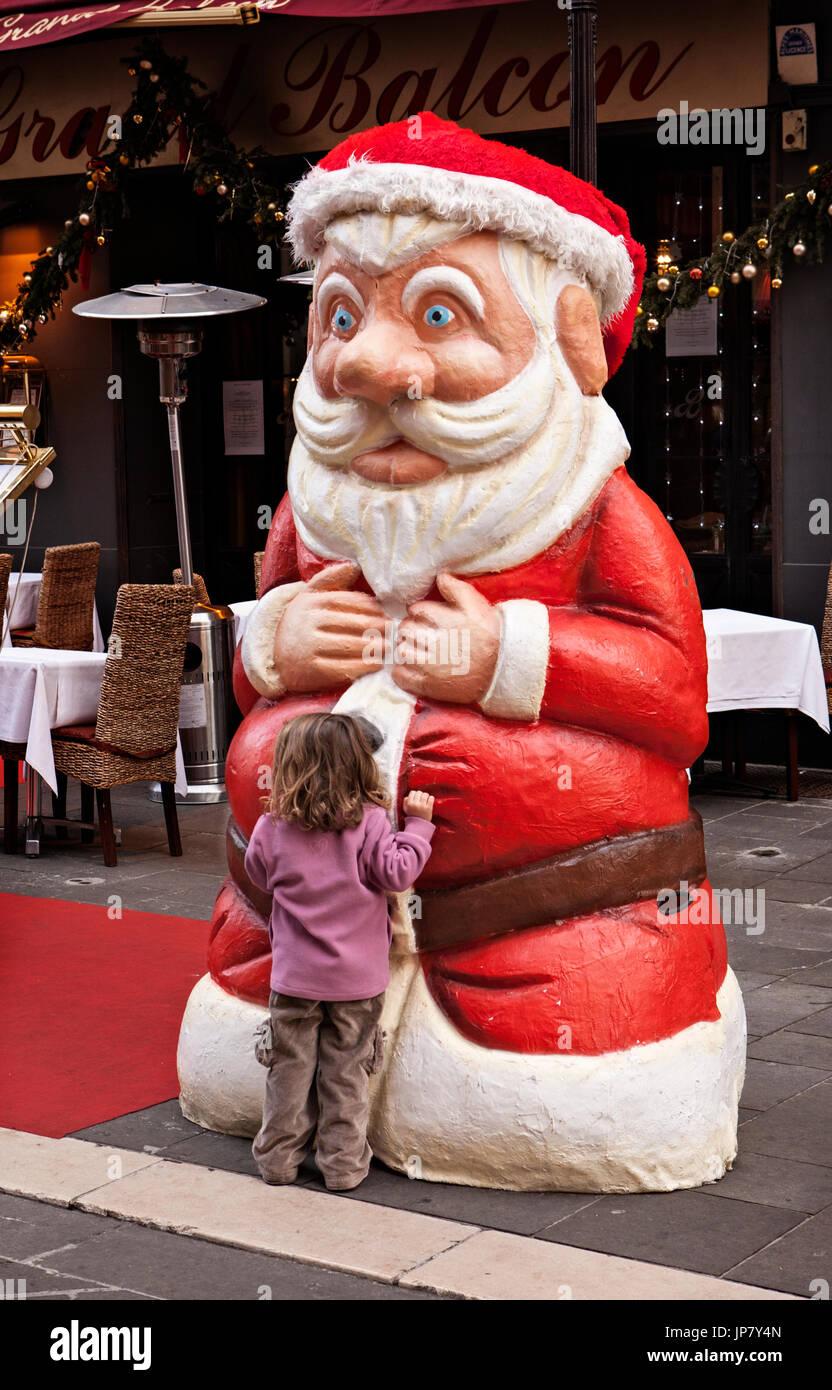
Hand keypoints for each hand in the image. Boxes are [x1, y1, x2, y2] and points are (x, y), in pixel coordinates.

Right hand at [275, 562, 388, 691]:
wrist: (277, 655)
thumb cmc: (304, 621)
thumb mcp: (311, 596)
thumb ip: (331, 579)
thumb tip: (353, 566)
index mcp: (313, 601)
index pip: (351, 601)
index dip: (372, 608)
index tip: (385, 614)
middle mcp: (310, 622)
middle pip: (355, 623)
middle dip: (378, 627)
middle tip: (392, 631)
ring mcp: (310, 647)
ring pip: (351, 645)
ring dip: (375, 647)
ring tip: (387, 646)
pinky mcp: (313, 670)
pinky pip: (344, 667)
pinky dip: (364, 665)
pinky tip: (375, 663)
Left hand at [393, 573, 499, 703]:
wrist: (502, 666)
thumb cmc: (489, 632)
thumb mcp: (477, 605)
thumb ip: (456, 588)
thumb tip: (439, 577)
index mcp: (447, 621)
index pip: (417, 609)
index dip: (418, 611)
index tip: (424, 616)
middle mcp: (437, 644)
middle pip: (406, 629)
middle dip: (409, 627)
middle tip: (418, 632)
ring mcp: (433, 667)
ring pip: (402, 651)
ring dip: (404, 647)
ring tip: (414, 648)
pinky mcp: (431, 686)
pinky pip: (403, 677)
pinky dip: (400, 671)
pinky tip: (409, 666)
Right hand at [403, 790, 434, 821]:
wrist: (419, 825)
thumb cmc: (412, 816)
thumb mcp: (405, 809)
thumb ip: (405, 802)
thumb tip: (408, 796)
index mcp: (409, 804)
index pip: (412, 792)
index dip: (415, 794)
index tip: (416, 797)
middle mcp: (415, 804)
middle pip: (419, 792)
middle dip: (420, 795)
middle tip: (421, 799)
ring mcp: (422, 806)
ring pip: (425, 794)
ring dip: (426, 796)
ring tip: (425, 799)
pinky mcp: (429, 808)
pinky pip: (431, 798)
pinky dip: (431, 798)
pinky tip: (429, 800)